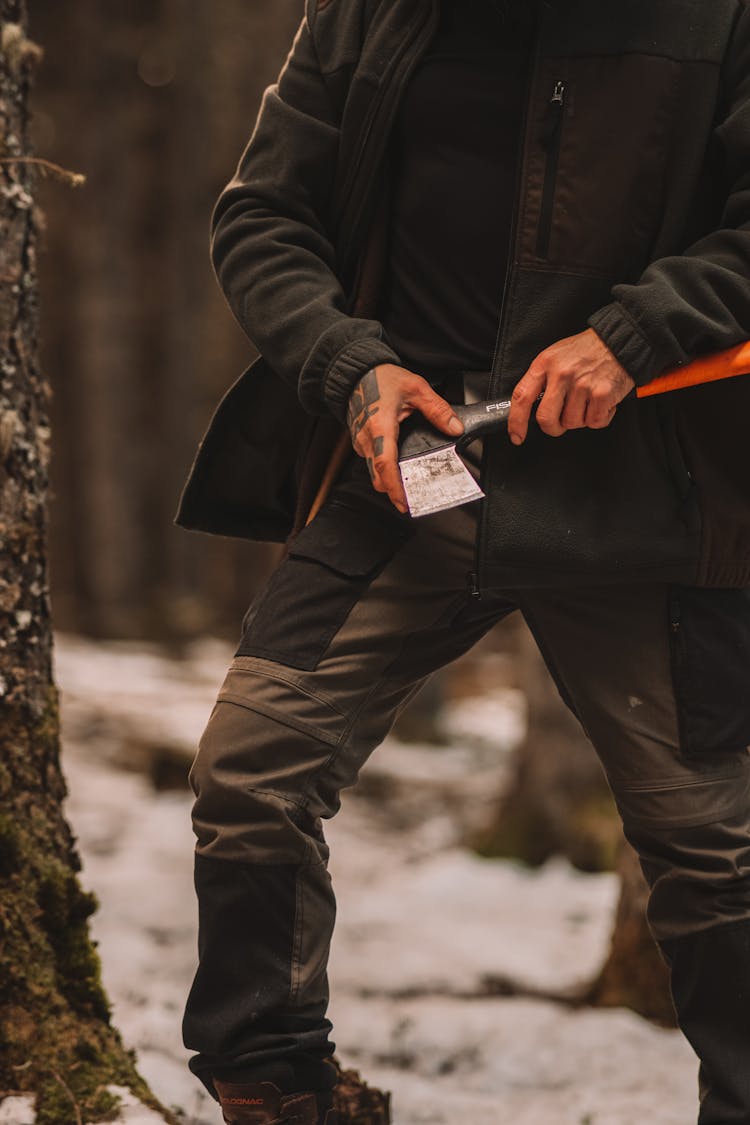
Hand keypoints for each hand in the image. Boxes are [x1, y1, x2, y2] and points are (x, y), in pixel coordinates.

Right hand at [346, 364, 463, 512]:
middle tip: (414, 500)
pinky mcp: (360, 442)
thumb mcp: (416, 388)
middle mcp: (366, 438)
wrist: (357, 372)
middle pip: (377, 477)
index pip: (385, 464)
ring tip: (410, 486)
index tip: (404, 502)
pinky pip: (371, 463)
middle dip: (394, 491)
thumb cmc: (381, 378)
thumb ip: (437, 409)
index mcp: (380, 426)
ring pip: (373, 472)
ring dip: (389, 481)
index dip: (394, 487)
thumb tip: (455, 428)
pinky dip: (384, 470)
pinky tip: (399, 468)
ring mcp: (360, 441)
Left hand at [507, 329, 634, 444]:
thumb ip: (542, 380)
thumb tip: (529, 409)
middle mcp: (561, 374)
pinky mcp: (602, 393)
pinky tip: (601, 402)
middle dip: (553, 428)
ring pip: (572, 423)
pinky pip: (594, 422)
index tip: (516, 436)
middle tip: (560, 423)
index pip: (522, 397)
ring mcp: (582, 384)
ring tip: (587, 400)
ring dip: (580, 419)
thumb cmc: (586, 351)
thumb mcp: (555, 356)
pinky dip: (600, 417)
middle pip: (546, 418)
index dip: (516, 421)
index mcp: (545, 363)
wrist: (619, 340)